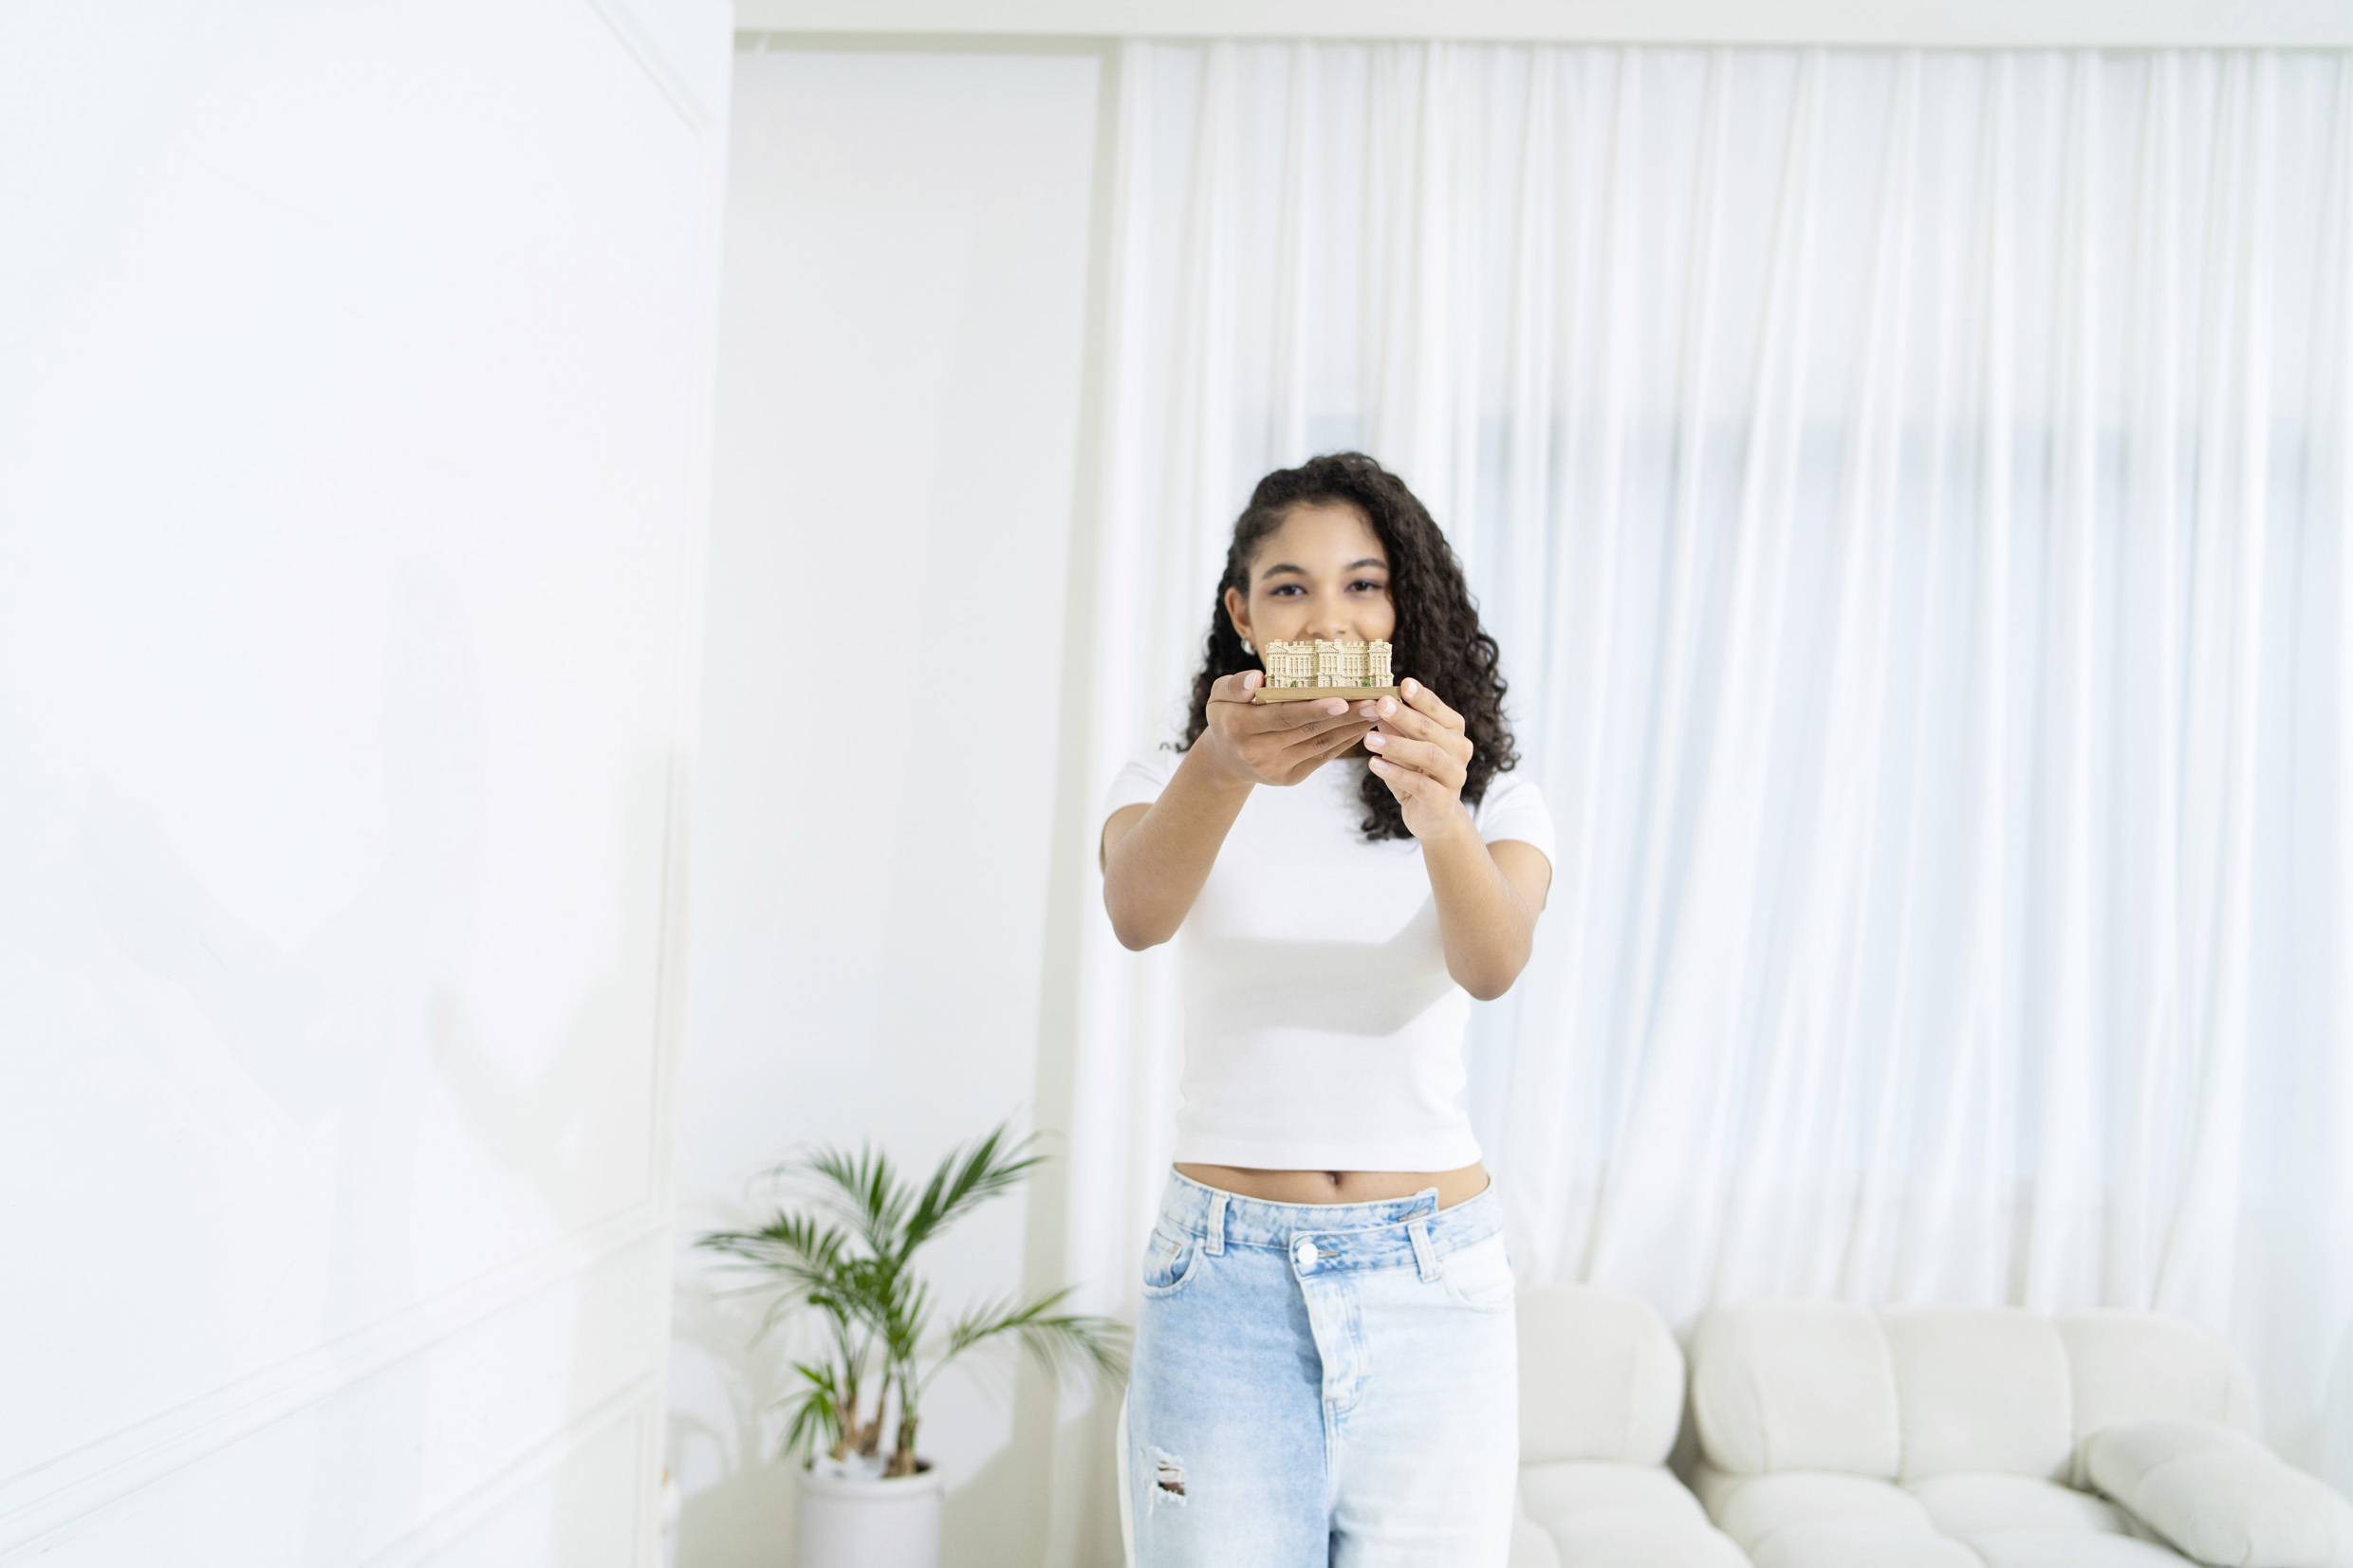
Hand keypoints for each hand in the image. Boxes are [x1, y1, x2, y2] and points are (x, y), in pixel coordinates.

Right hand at [1200, 669, 1375, 786]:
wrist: (1226, 759)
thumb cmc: (1228, 715)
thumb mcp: (1219, 695)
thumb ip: (1235, 685)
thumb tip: (1257, 679)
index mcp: (1239, 728)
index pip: (1282, 716)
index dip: (1312, 709)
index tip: (1341, 700)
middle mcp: (1257, 752)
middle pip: (1307, 731)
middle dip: (1345, 716)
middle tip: (1375, 701)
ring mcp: (1276, 769)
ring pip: (1319, 744)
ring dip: (1351, 728)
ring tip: (1376, 710)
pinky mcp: (1291, 778)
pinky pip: (1322, 756)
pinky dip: (1344, 740)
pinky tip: (1363, 725)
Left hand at [1363, 677, 1474, 839]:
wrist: (1433, 818)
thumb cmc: (1417, 774)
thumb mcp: (1403, 748)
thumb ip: (1394, 727)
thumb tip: (1375, 703)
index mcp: (1453, 731)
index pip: (1438, 710)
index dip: (1422, 697)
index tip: (1403, 683)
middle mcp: (1460, 750)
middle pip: (1431, 729)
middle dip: (1404, 716)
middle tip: (1380, 705)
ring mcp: (1455, 776)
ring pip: (1429, 755)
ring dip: (1397, 745)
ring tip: (1368, 739)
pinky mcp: (1444, 801)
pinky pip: (1421, 784)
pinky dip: (1396, 773)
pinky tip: (1374, 764)